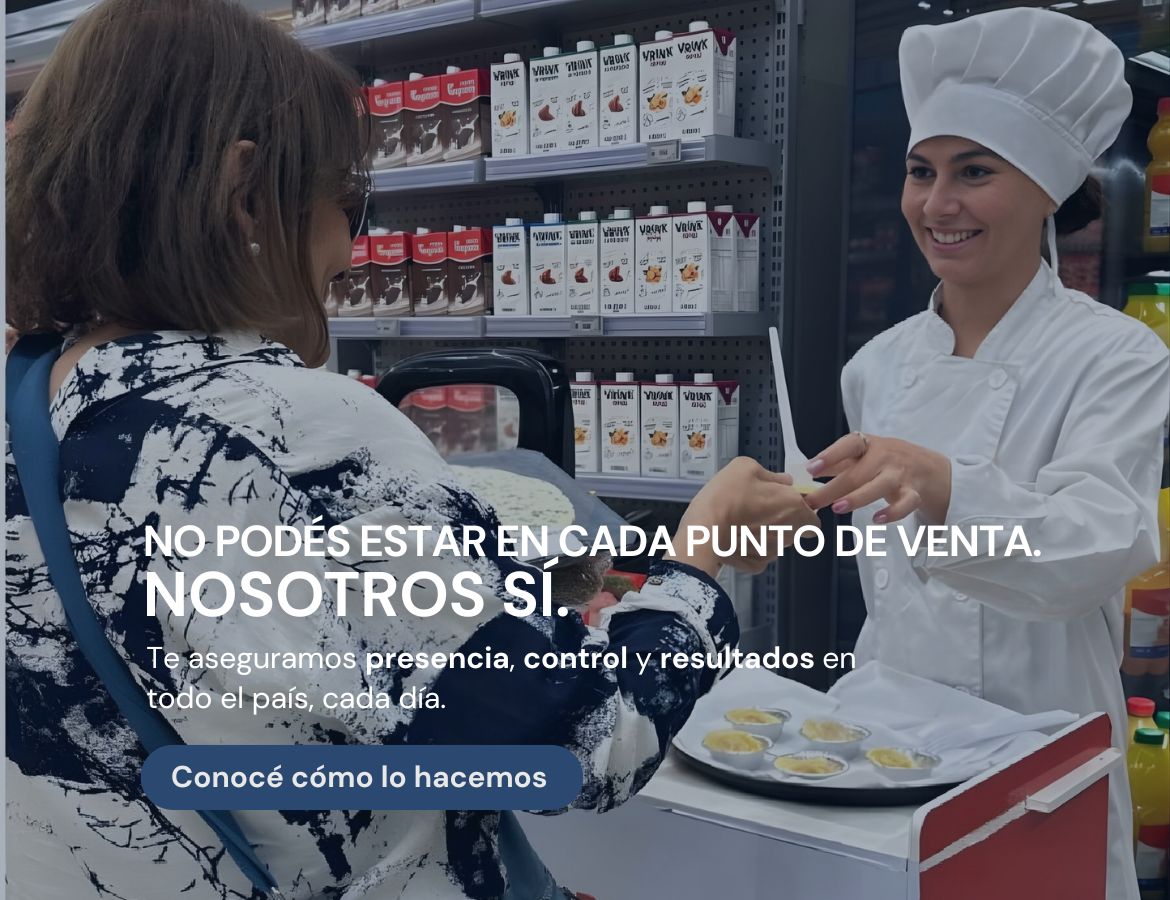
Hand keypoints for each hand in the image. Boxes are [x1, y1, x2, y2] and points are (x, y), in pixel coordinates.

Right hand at [668, 457, 821, 576]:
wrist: (703, 532)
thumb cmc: (723, 500)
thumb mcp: (744, 467)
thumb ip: (771, 473)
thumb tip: (781, 479)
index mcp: (792, 504)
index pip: (812, 509)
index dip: (800, 504)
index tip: (786, 500)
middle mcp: (789, 530)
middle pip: (797, 526)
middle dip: (784, 518)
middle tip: (761, 508)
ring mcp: (774, 550)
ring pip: (779, 541)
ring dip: (767, 532)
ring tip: (744, 520)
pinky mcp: (757, 564)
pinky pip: (760, 554)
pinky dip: (751, 547)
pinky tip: (737, 536)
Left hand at [804, 432, 950, 523]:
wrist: (932, 469)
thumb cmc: (889, 462)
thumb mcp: (864, 455)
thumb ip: (837, 463)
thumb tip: (805, 472)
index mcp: (870, 445)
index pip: (849, 444)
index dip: (829, 455)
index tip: (811, 468)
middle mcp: (885, 457)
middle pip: (857, 472)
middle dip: (832, 488)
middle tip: (812, 502)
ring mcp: (900, 474)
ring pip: (878, 486)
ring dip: (857, 497)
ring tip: (837, 508)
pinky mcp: (914, 493)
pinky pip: (905, 503)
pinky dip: (892, 512)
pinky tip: (877, 519)